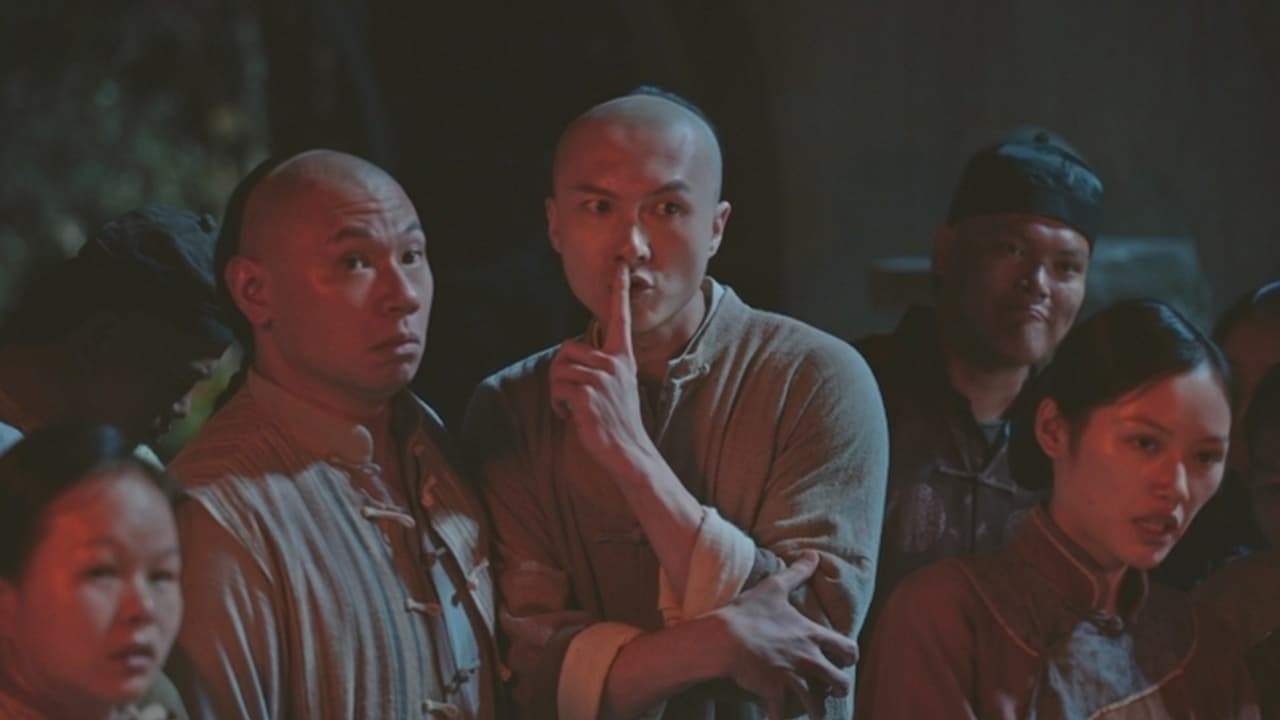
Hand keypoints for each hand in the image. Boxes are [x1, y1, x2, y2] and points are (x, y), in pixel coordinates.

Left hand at [549, 262, 655, 476]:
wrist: (628, 450)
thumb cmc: (616, 419)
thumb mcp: (615, 385)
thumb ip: (599, 366)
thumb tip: (568, 354)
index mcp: (622, 357)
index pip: (620, 317)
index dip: (619, 290)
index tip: (622, 265)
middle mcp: (614, 363)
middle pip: (565, 349)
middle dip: (559, 372)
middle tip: (571, 394)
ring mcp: (601, 379)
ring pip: (558, 370)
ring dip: (558, 392)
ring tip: (575, 408)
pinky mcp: (587, 394)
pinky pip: (557, 389)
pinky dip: (558, 405)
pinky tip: (573, 417)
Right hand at [711, 551, 858, 719]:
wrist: (723, 637)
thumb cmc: (749, 611)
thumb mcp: (774, 587)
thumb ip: (798, 572)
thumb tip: (814, 554)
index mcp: (811, 635)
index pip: (848, 649)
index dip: (850, 656)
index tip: (844, 660)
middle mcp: (808, 659)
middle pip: (841, 683)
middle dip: (839, 688)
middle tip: (831, 689)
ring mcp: (792, 678)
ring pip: (817, 706)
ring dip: (815, 710)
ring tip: (811, 711)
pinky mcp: (774, 693)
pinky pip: (783, 716)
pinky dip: (781, 718)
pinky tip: (777, 717)